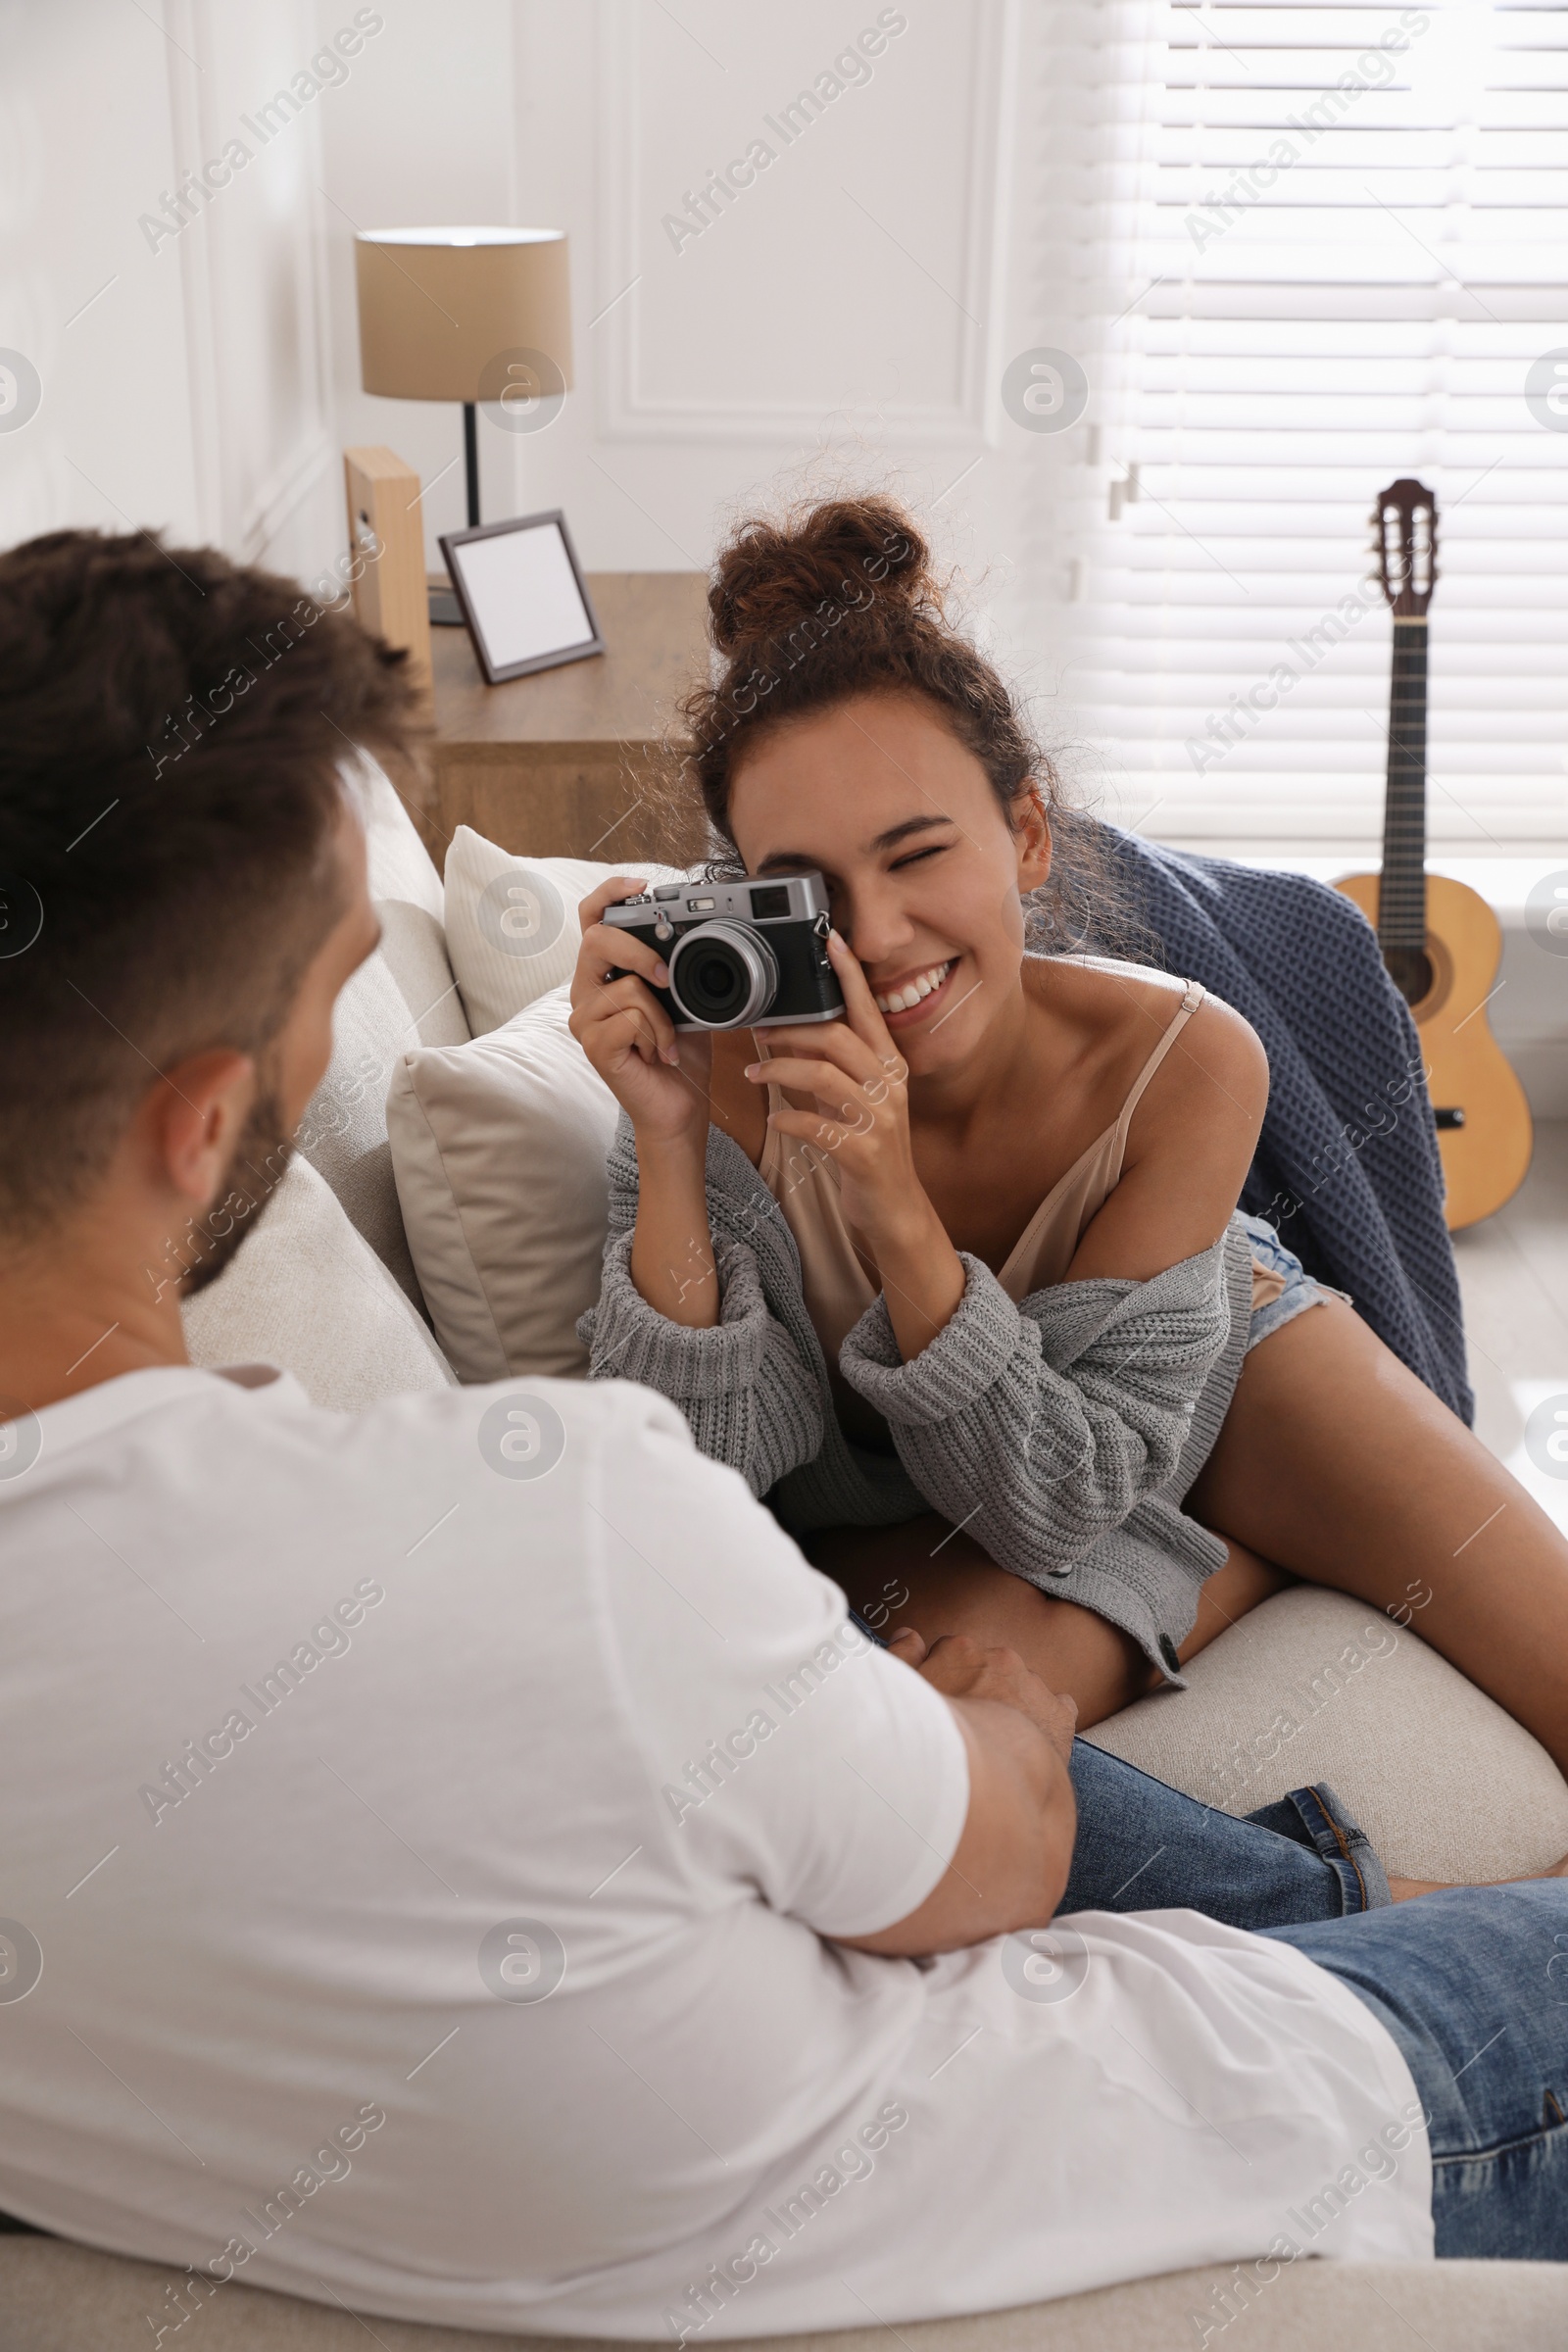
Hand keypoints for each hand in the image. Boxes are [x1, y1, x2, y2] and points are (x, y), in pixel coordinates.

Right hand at [568, 878, 712, 1149]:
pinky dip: (658, 1035)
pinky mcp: (593, 1046)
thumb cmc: (677, 1052)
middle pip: (595, 941)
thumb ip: (677, 967)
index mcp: (603, 974)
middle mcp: (585, 993)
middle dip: (638, 950)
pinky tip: (660, 1054)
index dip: (609, 894)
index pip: (591, 920)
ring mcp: (584, 1021)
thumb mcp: (684, 999)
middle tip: (666, 977)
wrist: (677, 1106)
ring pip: (625, 987)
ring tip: (667, 1040)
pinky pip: (630, 1020)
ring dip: (663, 1016)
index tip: (642, 886)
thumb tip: (698, 937)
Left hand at [744, 930, 930, 1250]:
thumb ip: (836, 1066)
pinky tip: (773, 1118)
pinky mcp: (863, 1153)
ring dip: (781, 1070)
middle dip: (793, 1029)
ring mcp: (880, 1120)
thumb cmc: (870, 1150)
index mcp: (890, 1066)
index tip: (831, 940)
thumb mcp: (858, 1099)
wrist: (895, 1208)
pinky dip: (789, 1118)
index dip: (850, 974)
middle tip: (759, 1030)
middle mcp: (890, 1086)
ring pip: (825, 1076)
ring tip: (753, 1073)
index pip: (869, 1010)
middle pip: (839, 1038)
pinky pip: (818, 1126)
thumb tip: (800, 1030)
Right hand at [888, 1626, 1077, 1765]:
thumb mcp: (900, 1694)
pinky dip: (1046, 1720)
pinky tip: (1031, 1743)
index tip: (943, 1704)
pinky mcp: (1059, 1713)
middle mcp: (1000, 1659)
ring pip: (1021, 1687)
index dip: (945, 1679)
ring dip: (1011, 1704)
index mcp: (960, 1651)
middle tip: (967, 1727)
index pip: (950, 1653)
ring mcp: (1034, 1685)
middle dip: (979, 1689)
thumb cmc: (930, 1741)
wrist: (983, 1786)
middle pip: (987, 1669)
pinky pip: (1057, 1707)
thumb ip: (901, 1657)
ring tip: (996, 1743)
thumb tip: (909, 1635)